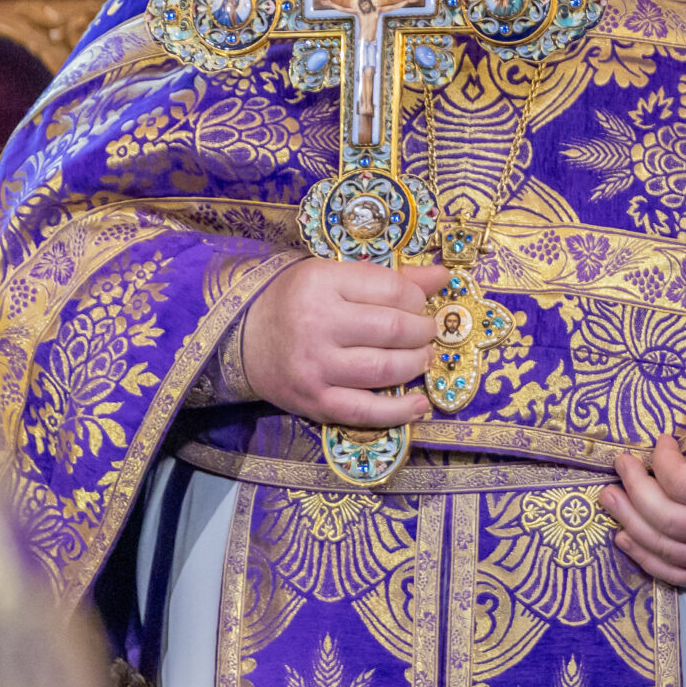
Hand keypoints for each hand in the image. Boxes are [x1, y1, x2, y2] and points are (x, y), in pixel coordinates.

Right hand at [241, 257, 448, 426]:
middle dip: (423, 331)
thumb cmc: (297, 301)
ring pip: (385, 369)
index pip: (393, 290)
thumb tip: (444, 277)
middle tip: (427, 332)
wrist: (241, 339)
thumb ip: (390, 277)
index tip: (419, 304)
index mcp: (322, 283)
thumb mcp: (335, 274)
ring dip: (416, 364)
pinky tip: (419, 405)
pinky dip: (398, 411)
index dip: (418, 298)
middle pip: (393, 330)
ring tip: (422, 357)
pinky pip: (364, 411)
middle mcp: (318, 325)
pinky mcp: (313, 402)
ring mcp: (315, 367)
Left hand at [600, 434, 685, 587]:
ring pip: (664, 550)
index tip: (660, 441)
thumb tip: (655, 461)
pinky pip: (676, 575)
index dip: (661, 460)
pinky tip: (624, 537)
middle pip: (665, 519)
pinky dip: (645, 559)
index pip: (682, 482)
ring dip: (628, 523)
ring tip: (609, 498)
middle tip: (620, 467)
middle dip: (633, 490)